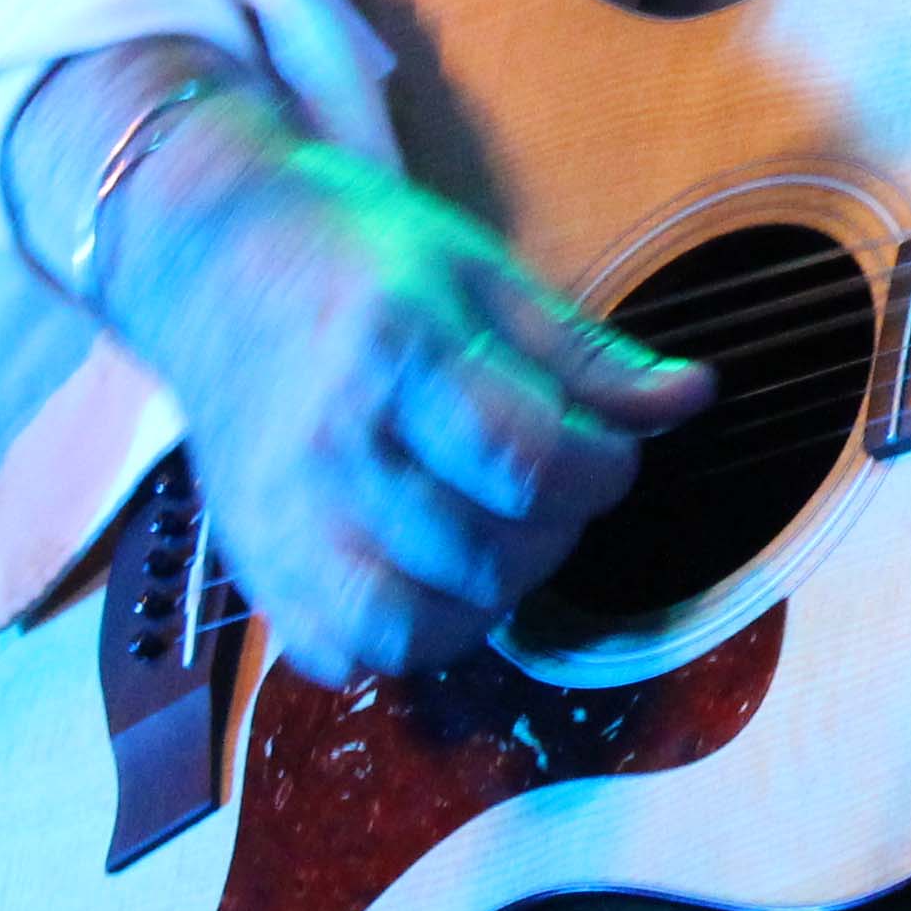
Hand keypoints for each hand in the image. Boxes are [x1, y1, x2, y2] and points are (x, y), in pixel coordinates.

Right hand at [9, 43, 714, 680]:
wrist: (216, 258)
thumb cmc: (364, 259)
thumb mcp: (487, 275)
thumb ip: (588, 356)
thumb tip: (694, 398)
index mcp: (395, 353)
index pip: (527, 461)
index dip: (600, 472)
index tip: (607, 450)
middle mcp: (329, 446)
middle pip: (483, 554)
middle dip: (556, 532)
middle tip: (553, 486)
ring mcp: (281, 517)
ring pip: (414, 626)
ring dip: (490, 597)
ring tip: (499, 533)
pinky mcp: (253, 564)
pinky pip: (344, 652)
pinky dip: (404, 635)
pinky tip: (428, 573)